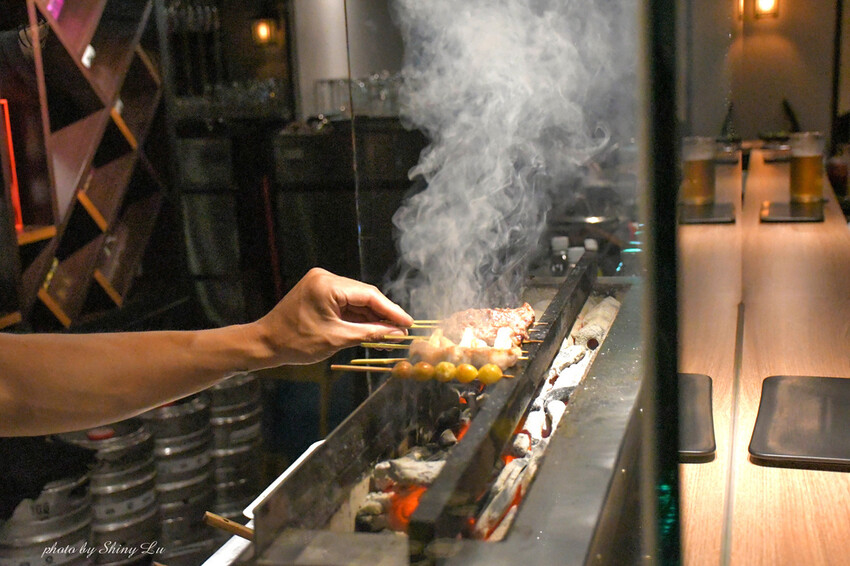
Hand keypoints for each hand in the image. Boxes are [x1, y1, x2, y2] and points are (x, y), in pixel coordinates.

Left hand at [254, 268, 412, 364]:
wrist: (265, 343)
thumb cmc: (297, 342)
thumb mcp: (337, 339)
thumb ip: (370, 333)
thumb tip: (397, 333)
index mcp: (328, 285)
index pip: (369, 295)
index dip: (391, 311)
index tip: (409, 323)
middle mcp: (325, 277)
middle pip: (364, 295)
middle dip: (383, 314)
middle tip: (403, 330)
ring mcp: (321, 283)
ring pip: (356, 299)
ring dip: (372, 316)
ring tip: (391, 333)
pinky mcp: (319, 291)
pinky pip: (345, 302)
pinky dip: (358, 316)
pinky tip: (373, 328)